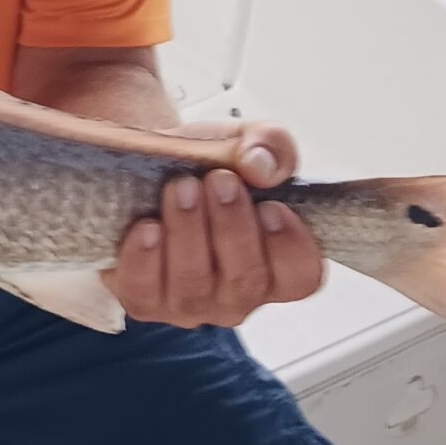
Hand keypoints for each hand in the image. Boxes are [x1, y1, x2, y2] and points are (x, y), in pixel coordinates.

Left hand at [105, 121, 323, 327]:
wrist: (145, 166)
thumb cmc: (205, 167)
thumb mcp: (243, 142)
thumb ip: (269, 145)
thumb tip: (262, 167)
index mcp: (276, 263)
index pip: (302, 276)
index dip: (291, 248)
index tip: (272, 207)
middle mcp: (237, 292)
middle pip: (246, 281)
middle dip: (233, 229)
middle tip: (219, 181)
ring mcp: (190, 302)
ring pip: (194, 286)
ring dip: (189, 233)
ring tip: (180, 188)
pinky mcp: (143, 299)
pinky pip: (144, 292)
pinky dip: (145, 258)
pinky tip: (147, 226)